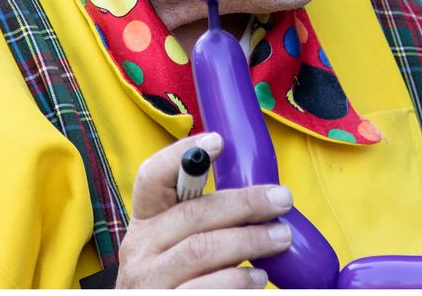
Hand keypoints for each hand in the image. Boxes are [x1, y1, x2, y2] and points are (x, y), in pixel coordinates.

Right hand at [116, 133, 293, 287]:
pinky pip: (206, 288)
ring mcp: (149, 284)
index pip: (151, 178)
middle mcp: (140, 250)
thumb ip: (208, 217)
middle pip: (191, 214)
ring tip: (280, 237)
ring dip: (249, 240)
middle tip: (281, 199)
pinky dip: (237, 281)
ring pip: (200, 250)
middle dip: (243, 203)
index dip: (180, 155)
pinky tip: (258, 278)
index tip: (218, 141)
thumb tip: (262, 192)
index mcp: (146, 222)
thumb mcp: (183, 242)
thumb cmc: (184, 277)